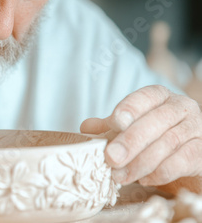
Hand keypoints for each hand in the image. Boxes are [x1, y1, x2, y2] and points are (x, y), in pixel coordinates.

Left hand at [81, 85, 201, 189]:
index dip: (130, 108)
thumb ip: (109, 126)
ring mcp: (196, 129)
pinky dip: (159, 172)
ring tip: (120, 175)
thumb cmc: (154, 135)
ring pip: (168, 143)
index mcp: (159, 96)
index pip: (145, 96)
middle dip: (130, 141)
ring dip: (140, 162)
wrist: (187, 153)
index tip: (114, 122)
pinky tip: (143, 179)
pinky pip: (182, 162)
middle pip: (156, 121)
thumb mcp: (130, 126)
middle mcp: (181, 108)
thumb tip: (86, 127)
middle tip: (111, 158)